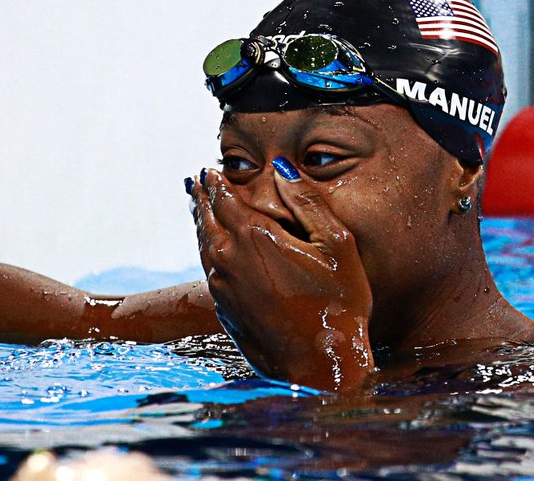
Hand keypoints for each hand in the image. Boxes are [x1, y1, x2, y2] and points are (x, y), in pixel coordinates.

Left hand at [190, 167, 373, 391]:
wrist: (319, 365)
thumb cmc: (338, 303)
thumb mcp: (335, 244)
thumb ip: (307, 201)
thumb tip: (281, 168)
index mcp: (254, 237)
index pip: (224, 198)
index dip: (216, 182)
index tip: (209, 170)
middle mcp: (229, 259)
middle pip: (207, 219)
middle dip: (202, 198)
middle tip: (196, 183)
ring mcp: (223, 287)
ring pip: (204, 245)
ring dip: (200, 223)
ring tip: (198, 208)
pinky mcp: (224, 309)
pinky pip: (208, 269)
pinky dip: (206, 250)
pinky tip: (212, 249)